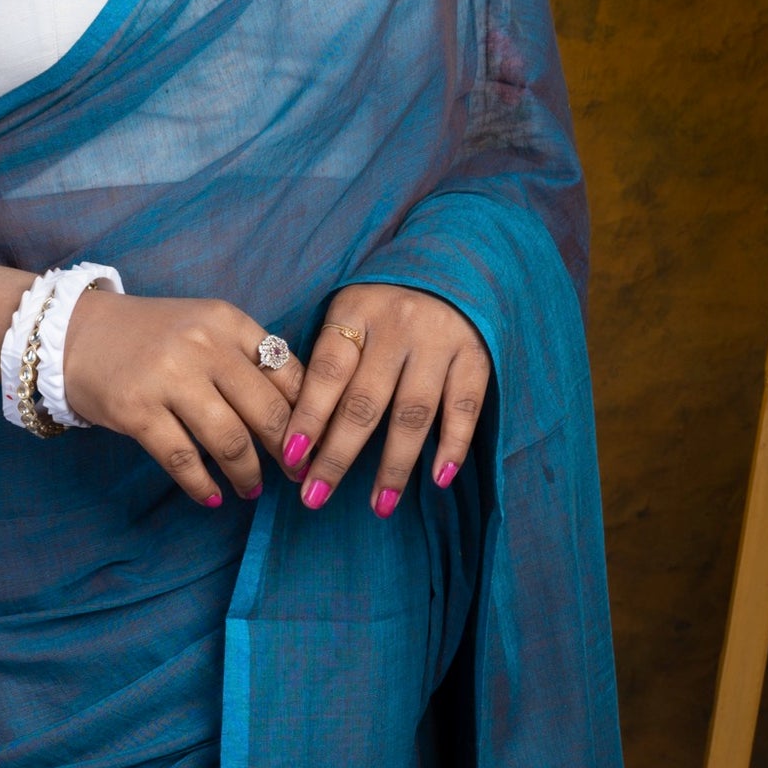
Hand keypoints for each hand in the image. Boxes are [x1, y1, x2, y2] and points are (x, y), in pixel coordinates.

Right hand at [61, 291, 304, 507]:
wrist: (73, 331)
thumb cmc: (150, 336)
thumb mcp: (203, 327)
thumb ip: (245, 358)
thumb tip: (300, 413)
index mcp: (227, 321)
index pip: (288, 372)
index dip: (309, 415)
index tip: (315, 444)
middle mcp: (203, 345)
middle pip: (267, 411)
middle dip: (288, 452)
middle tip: (295, 475)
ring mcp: (168, 377)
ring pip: (230, 441)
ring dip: (248, 475)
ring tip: (250, 489)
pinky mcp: (137, 410)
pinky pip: (183, 460)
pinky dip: (202, 486)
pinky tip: (211, 497)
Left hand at [278, 285, 491, 516]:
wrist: (455, 263)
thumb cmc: (386, 302)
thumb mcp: (350, 312)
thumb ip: (330, 358)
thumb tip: (296, 426)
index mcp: (356, 312)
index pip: (327, 372)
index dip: (308, 416)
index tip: (292, 458)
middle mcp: (397, 326)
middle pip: (364, 401)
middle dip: (338, 455)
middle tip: (316, 497)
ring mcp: (439, 341)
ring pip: (412, 412)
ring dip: (394, 464)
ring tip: (378, 505)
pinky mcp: (476, 354)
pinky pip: (463, 407)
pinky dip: (452, 445)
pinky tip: (438, 479)